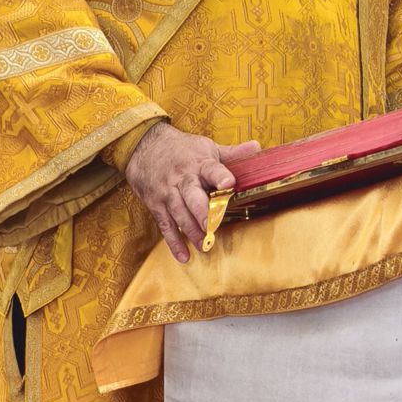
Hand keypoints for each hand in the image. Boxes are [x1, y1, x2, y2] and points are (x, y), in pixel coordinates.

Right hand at [124, 123, 259, 264]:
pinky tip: (184, 256)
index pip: (212, 169)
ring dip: (191, 231)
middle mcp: (182, 179)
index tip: (229, 183)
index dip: (220, 176)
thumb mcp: (206, 147)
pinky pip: (165, 225)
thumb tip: (257, 148)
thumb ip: (231, 154)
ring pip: (179, 213)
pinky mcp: (156, 205)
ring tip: (203, 245)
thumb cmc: (181, 149)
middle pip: (191, 195)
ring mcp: (168, 193)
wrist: (143, 145)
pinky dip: (174, 242)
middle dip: (201, 211)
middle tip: (211, 226)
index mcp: (199, 164)